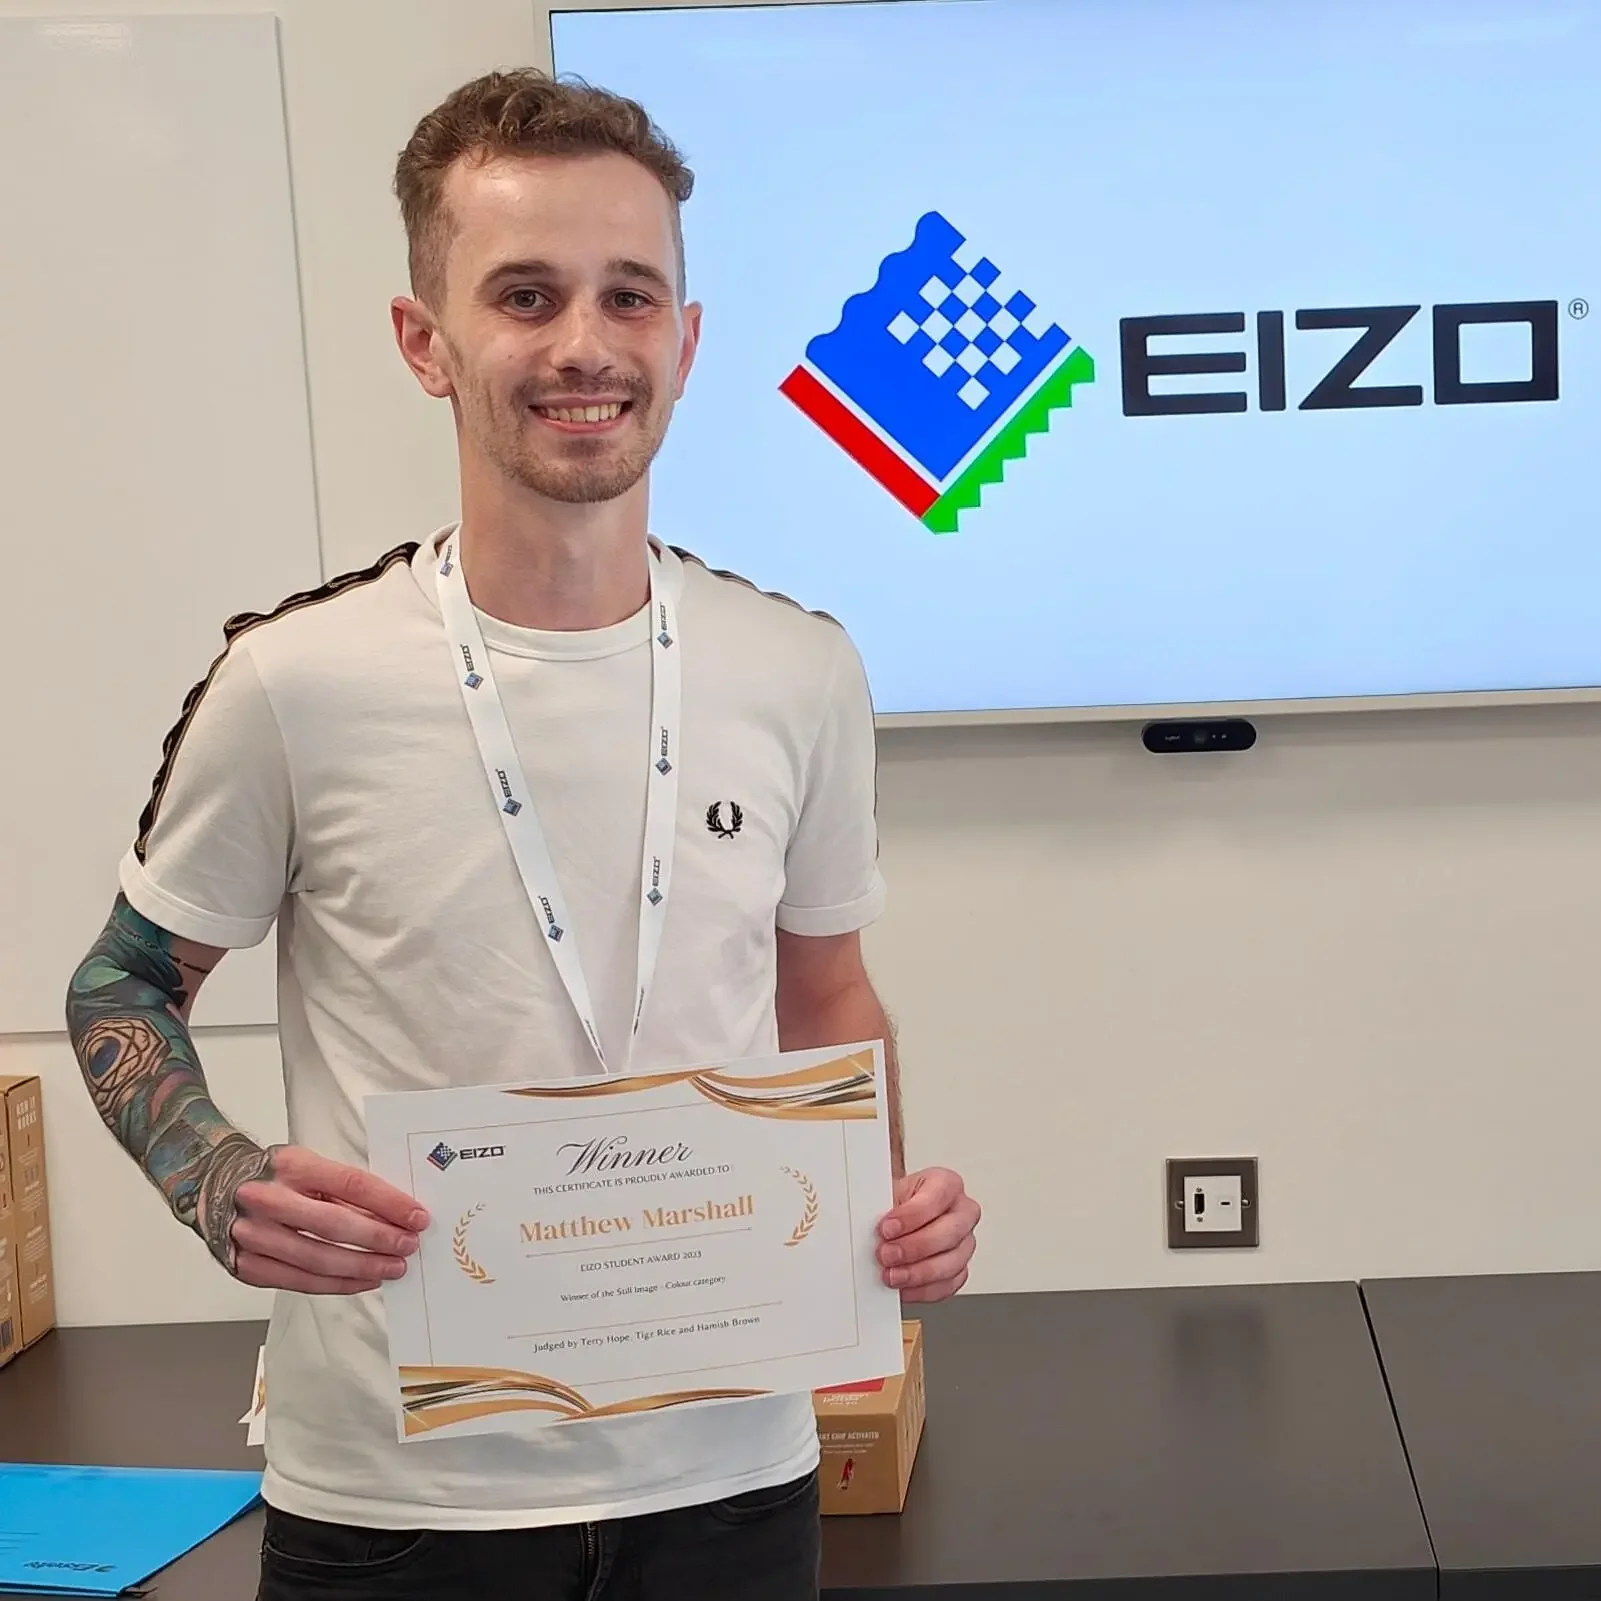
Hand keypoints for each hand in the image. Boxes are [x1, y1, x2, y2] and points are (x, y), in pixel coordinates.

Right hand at [228, 1145, 429, 1294]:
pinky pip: (301, 1281)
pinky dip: (337, 1285)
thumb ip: (345, 1189)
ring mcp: (254, 1237)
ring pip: (318, 1260)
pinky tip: (363, 1281)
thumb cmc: (273, 1175)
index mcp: (291, 1166)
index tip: (417, 1216)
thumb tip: (394, 1214)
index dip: (389, 1203)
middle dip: (379, 1238)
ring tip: (393, 1267)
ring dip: (362, 1267)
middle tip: (409, 1246)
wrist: (213, 1184)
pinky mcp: (247, 1267)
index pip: (351, 1184)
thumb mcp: (308, 1165)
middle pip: (335, 1224)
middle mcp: (268, 1200)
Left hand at [876, 1167, 978, 1302]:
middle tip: (887, 1254)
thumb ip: (882, 1204)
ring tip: (892, 1275)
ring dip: (918, 1273)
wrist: (897, 1223)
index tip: (887, 1228)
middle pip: (950, 1232)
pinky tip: (905, 1287)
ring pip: (952, 1262)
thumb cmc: (896, 1206)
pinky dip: (924, 1289)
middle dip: (915, 1247)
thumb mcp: (887, 1194)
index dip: (912, 1214)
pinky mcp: (960, 1269)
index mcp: (947, 1184)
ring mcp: (964, 1242)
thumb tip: (865, 1219)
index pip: (939, 1196)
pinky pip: (949, 1284)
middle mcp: (962, 1212)